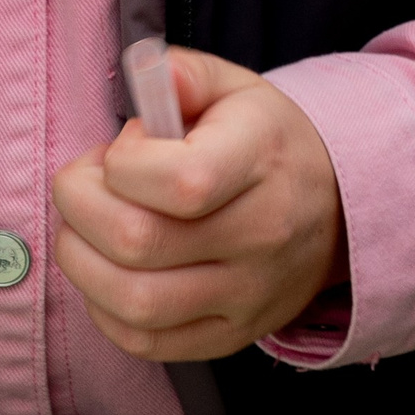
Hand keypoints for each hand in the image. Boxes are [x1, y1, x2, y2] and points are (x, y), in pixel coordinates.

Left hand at [51, 49, 346, 361]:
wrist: (335, 209)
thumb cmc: (261, 141)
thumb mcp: (232, 88)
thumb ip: (181, 73)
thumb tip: (145, 74)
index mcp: (260, 161)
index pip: (180, 182)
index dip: (121, 164)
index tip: (119, 150)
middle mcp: (261, 235)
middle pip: (139, 242)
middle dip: (80, 207)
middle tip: (84, 184)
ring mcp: (247, 295)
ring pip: (135, 302)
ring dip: (81, 261)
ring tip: (85, 228)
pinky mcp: (230, 336)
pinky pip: (146, 341)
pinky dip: (103, 309)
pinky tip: (106, 270)